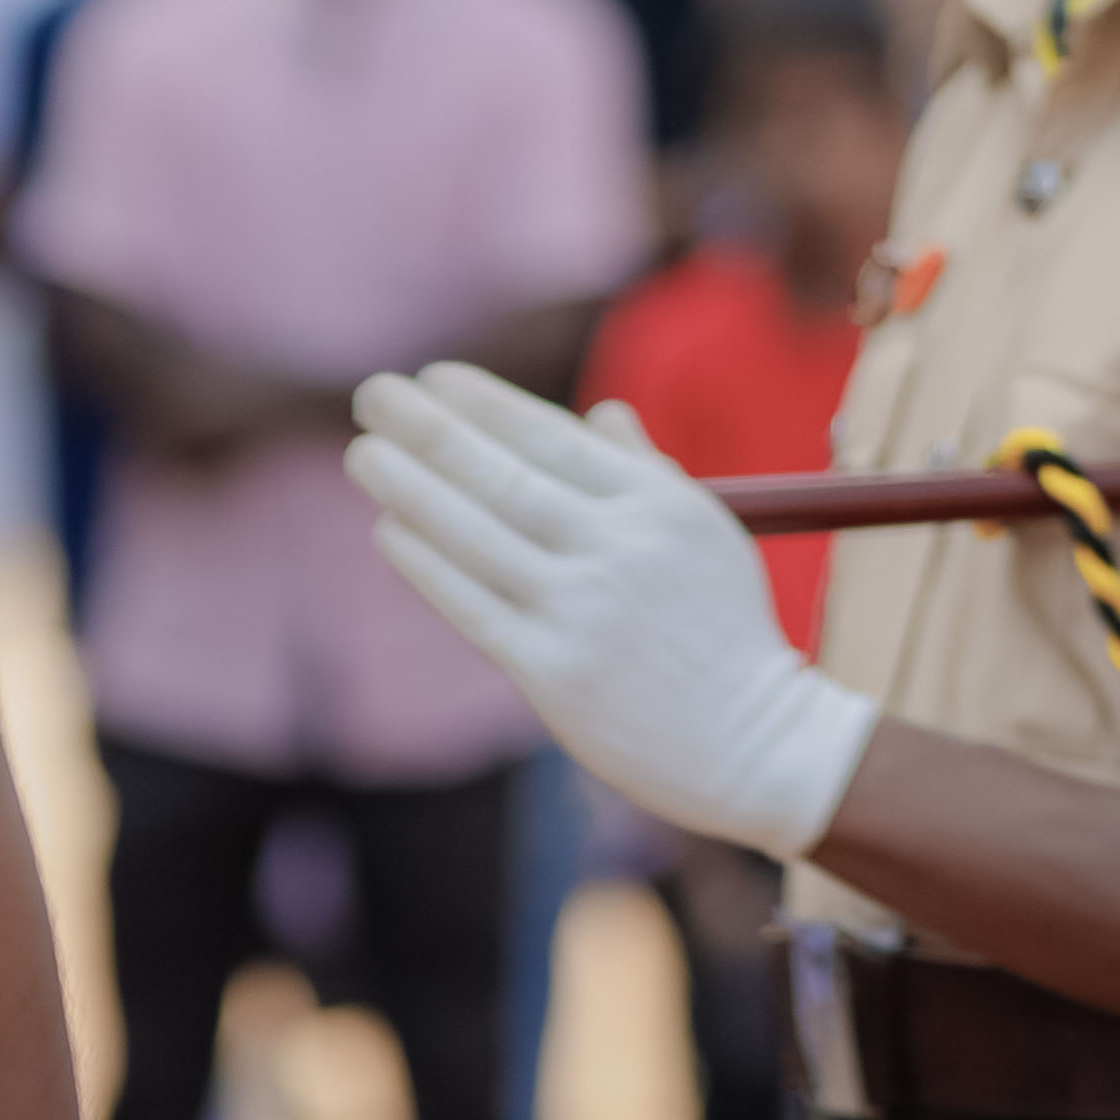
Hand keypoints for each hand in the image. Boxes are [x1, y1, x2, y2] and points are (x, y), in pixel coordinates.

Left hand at [349, 366, 877, 861]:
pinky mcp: (554, 672)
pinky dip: (427, 564)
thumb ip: (648, 472)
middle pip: (506, 476)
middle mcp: (619, 548)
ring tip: (364, 453)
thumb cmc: (726, 633)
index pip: (556, 437)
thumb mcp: (708, 534)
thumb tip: (599, 412)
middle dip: (432, 429)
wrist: (755, 743)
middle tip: (374, 393)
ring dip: (412, 488)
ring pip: (480, 534)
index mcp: (660, 505)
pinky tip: (389, 530)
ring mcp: (583, 611)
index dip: (488, 404)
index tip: (435, 376)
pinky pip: (474, 606)